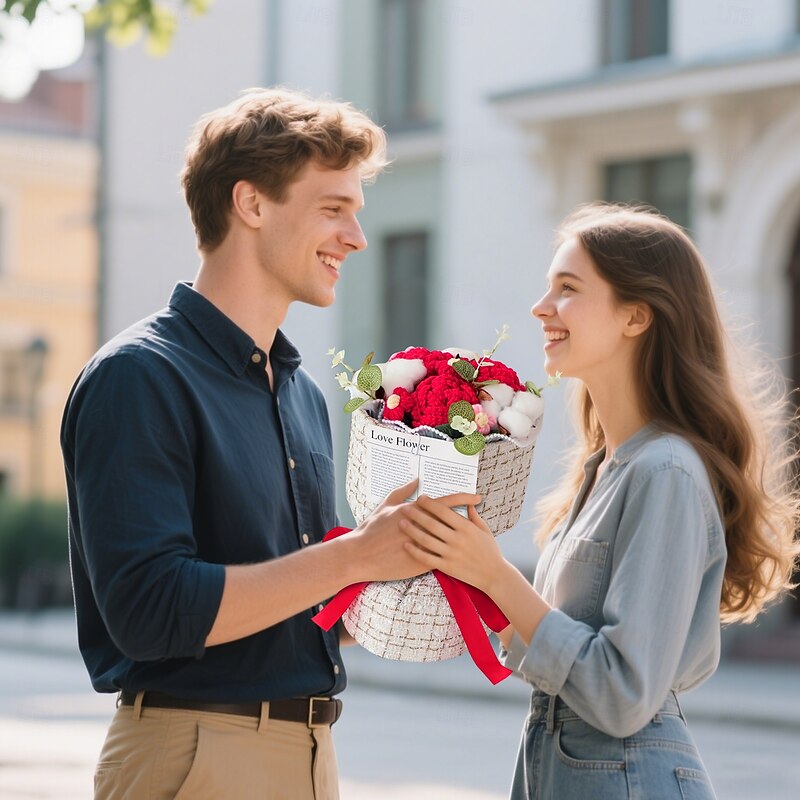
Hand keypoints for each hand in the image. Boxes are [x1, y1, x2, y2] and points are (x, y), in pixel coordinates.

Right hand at [348, 481, 481, 582]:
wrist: (361, 555)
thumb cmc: (372, 529)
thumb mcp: (386, 505)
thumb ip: (403, 491)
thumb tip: (416, 479)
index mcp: (416, 510)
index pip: (446, 502)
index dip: (464, 499)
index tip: (478, 498)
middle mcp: (423, 526)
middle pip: (453, 521)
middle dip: (471, 518)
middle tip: (485, 517)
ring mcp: (424, 545)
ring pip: (450, 541)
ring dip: (464, 539)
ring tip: (478, 538)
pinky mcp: (421, 562)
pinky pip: (441, 557)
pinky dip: (451, 555)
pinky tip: (462, 556)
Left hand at [401, 495, 507, 592]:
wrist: (494, 576)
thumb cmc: (490, 551)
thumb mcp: (485, 530)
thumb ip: (474, 516)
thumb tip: (468, 502)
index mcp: (466, 528)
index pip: (444, 511)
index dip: (430, 504)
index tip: (420, 498)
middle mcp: (457, 539)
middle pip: (432, 524)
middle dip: (416, 514)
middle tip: (405, 508)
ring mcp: (451, 554)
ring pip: (426, 539)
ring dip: (412, 530)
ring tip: (401, 523)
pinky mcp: (447, 567)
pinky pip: (427, 558)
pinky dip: (415, 551)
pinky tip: (406, 545)